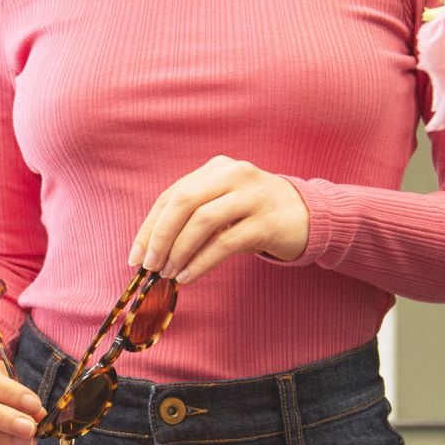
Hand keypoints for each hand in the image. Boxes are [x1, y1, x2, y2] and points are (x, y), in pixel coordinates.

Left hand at [130, 155, 309, 283]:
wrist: (308, 215)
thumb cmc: (254, 213)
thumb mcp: (223, 204)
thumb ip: (192, 216)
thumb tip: (150, 250)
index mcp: (217, 167)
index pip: (172, 195)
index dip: (150, 227)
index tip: (135, 256)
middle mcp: (234, 174)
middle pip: (183, 202)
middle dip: (160, 237)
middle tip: (150, 266)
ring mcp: (252, 196)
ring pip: (203, 222)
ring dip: (179, 251)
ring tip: (169, 274)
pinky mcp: (266, 222)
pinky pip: (224, 243)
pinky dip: (201, 262)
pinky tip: (189, 277)